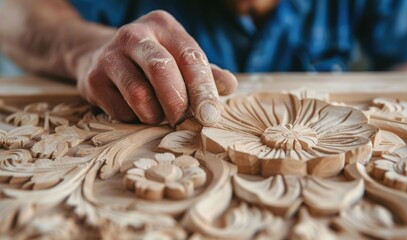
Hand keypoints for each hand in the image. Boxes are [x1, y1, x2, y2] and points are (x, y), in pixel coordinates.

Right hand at [75, 10, 236, 125]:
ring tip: (159, 114)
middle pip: (161, 69)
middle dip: (177, 102)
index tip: (210, 116)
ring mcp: (109, 56)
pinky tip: (136, 110)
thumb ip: (207, 73)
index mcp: (163, 26)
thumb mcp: (181, 60)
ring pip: (139, 94)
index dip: (203, 88)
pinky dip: (134, 119)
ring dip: (155, 114)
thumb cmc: (153, 63)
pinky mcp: (92, 80)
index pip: (189, 56)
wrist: (101, 57)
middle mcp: (134, 34)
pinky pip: (121, 110)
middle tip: (183, 121)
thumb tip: (230, 86)